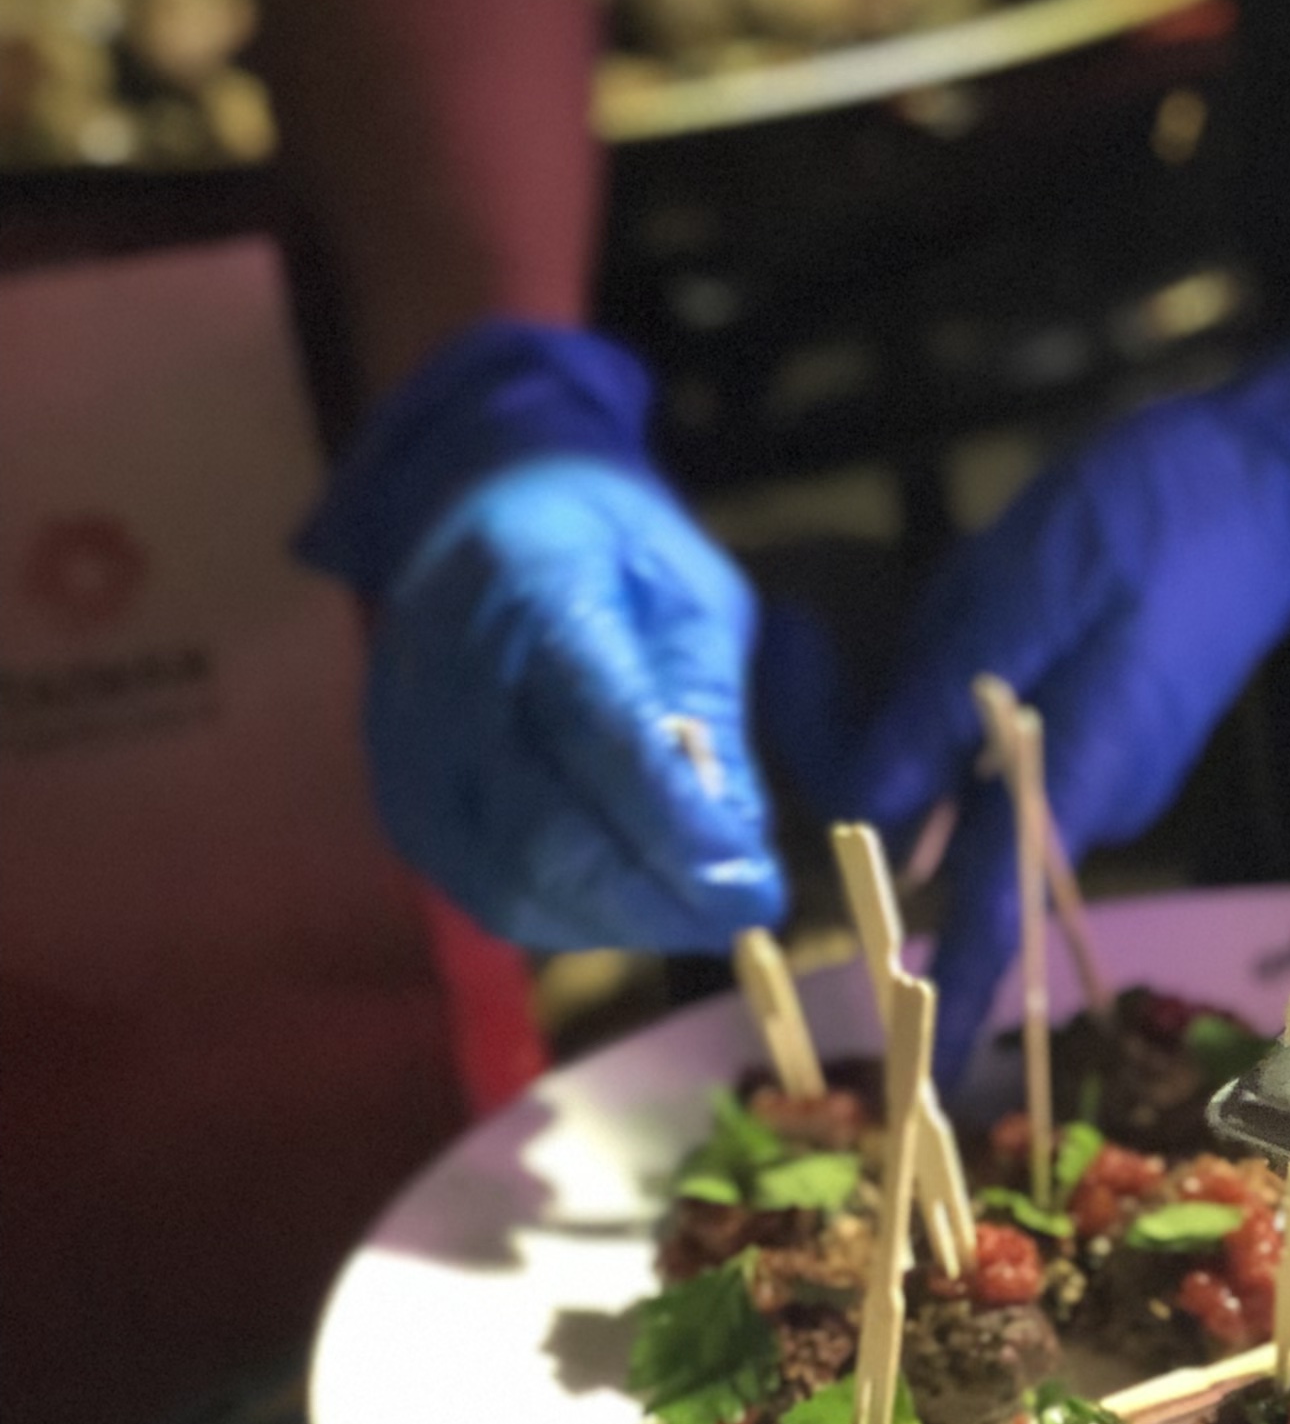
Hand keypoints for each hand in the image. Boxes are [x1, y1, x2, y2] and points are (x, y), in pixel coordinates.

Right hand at [300, 322, 784, 951]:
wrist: (476, 505)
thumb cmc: (607, 543)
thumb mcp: (690, 595)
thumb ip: (709, 709)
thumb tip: (741, 838)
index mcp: (534, 596)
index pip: (603, 740)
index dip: (680, 829)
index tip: (757, 887)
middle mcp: (451, 679)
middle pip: (544, 831)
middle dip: (652, 895)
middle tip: (740, 917)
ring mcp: (410, 746)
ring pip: (503, 877)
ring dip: (610, 918)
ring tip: (694, 915)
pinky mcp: (398, 794)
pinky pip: (474, 884)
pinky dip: (558, 914)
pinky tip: (623, 907)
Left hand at [815, 291, 1289, 1081]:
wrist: (1281, 478)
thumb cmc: (1148, 522)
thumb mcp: (1013, 597)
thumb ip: (934, 714)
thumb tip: (864, 820)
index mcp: (1075, 781)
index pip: (996, 919)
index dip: (951, 999)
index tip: (920, 1081)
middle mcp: (1099, 798)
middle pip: (965, 833)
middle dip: (891, 775)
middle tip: (820, 653)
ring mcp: (1116, 762)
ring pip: (986, 775)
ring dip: (933, 715)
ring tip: (939, 596)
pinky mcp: (1122, 724)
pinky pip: (1020, 737)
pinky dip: (977, 691)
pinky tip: (982, 602)